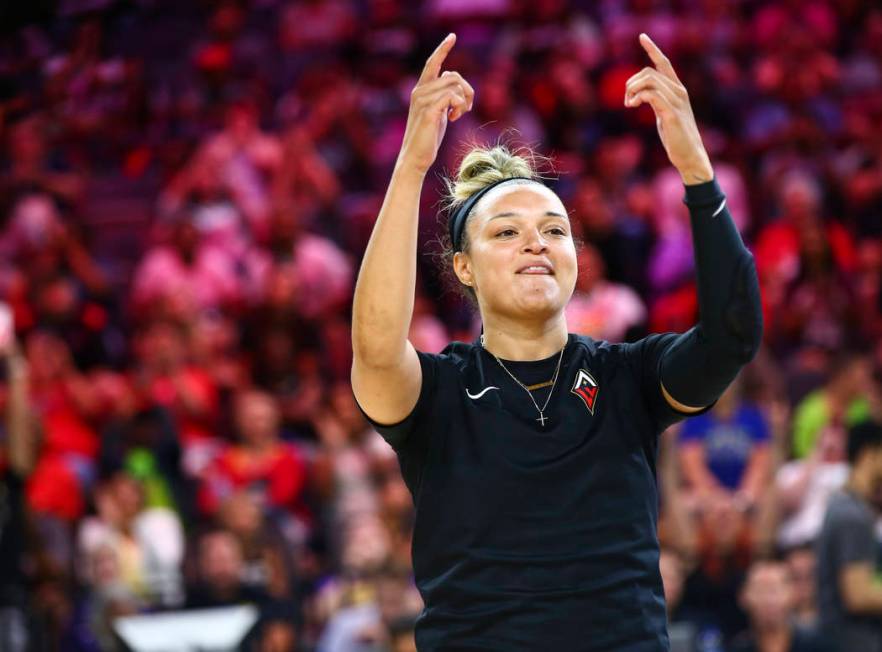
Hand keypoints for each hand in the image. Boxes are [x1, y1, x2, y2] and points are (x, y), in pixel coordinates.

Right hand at [398, 34, 474, 175]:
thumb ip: (443, 97)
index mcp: (420, 90)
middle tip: (466, 108)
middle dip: (467, 90)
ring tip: (457, 115)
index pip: (432, 63)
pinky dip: (460, 107)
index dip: (443, 49)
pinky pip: (453, 97)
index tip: (452, 36)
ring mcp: (423, 100)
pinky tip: (453, 118)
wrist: (415, 157)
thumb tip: (454, 83)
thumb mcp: (438, 113)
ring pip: (455, 85)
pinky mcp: (429, 111)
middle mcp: (420, 91)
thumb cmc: (428, 137)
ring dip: (464, 100)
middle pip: (453, 75)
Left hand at [625, 34, 712, 184]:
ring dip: (632, 90)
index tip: (642, 37)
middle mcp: (679, 91)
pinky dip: (638, 97)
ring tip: (629, 104)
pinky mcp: (672, 114)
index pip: (664, 63)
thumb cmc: (675, 136)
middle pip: (649, 72)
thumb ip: (656, 101)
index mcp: (677, 90)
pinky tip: (633, 105)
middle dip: (631, 83)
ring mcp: (677, 102)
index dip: (653, 49)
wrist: (689, 156)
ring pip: (649, 80)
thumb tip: (641, 94)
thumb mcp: (663, 114)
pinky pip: (651, 95)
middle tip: (626, 101)